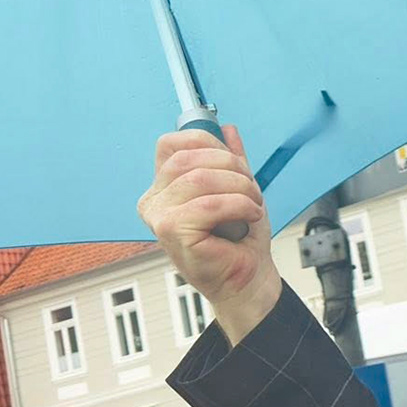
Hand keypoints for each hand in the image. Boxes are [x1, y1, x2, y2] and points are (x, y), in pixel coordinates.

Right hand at [137, 126, 280, 343]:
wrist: (248, 277)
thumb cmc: (240, 239)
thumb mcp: (238, 188)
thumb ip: (230, 159)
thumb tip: (227, 128)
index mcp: (163, 187)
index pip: (171, 144)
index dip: (208, 143)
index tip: (235, 163)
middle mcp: (154, 201)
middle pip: (188, 158)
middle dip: (231, 166)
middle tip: (251, 188)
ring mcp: (158, 217)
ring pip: (200, 179)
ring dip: (240, 187)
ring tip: (252, 204)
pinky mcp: (171, 232)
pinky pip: (209, 204)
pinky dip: (239, 205)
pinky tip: (249, 215)